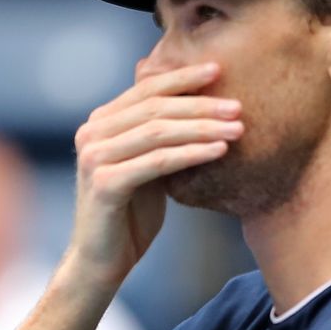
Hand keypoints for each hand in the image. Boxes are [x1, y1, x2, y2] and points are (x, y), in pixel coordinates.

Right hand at [65, 62, 242, 285]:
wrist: (103, 260)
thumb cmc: (131, 214)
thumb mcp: (148, 166)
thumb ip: (160, 137)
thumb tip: (201, 105)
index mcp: (101, 121)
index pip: (146, 88)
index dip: (183, 77)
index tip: (218, 69)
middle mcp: (92, 132)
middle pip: (155, 107)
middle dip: (201, 104)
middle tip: (239, 106)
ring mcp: (94, 156)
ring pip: (158, 131)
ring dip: (203, 128)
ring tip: (238, 129)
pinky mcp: (104, 182)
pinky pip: (157, 161)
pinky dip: (191, 153)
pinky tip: (219, 151)